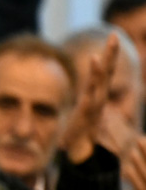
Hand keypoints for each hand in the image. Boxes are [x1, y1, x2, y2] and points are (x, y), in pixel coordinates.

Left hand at [62, 33, 118, 163]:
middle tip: (113, 35)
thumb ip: (81, 105)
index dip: (108, 57)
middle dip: (111, 54)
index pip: (103, 74)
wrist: (80, 154)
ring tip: (105, 47)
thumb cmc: (78, 135)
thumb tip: (80, 99)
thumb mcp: (76, 116)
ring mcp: (95, 105)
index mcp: (95, 96)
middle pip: (107, 73)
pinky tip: (93, 62)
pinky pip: (92, 92)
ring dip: (102, 64)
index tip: (111, 38)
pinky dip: (94, 77)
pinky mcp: (89, 113)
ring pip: (101, 81)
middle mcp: (98, 98)